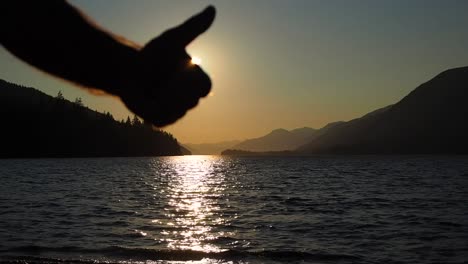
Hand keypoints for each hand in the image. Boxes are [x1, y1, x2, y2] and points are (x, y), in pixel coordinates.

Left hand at [120, 6, 215, 126]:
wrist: (127, 69)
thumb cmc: (153, 54)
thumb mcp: (174, 39)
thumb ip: (194, 27)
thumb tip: (212, 8)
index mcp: (196, 82)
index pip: (205, 87)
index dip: (192, 79)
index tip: (178, 68)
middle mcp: (189, 99)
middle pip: (191, 100)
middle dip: (175, 87)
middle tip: (161, 76)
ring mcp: (175, 111)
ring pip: (177, 111)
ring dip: (162, 96)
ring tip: (151, 86)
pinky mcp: (161, 120)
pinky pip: (164, 119)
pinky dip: (153, 108)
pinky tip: (146, 96)